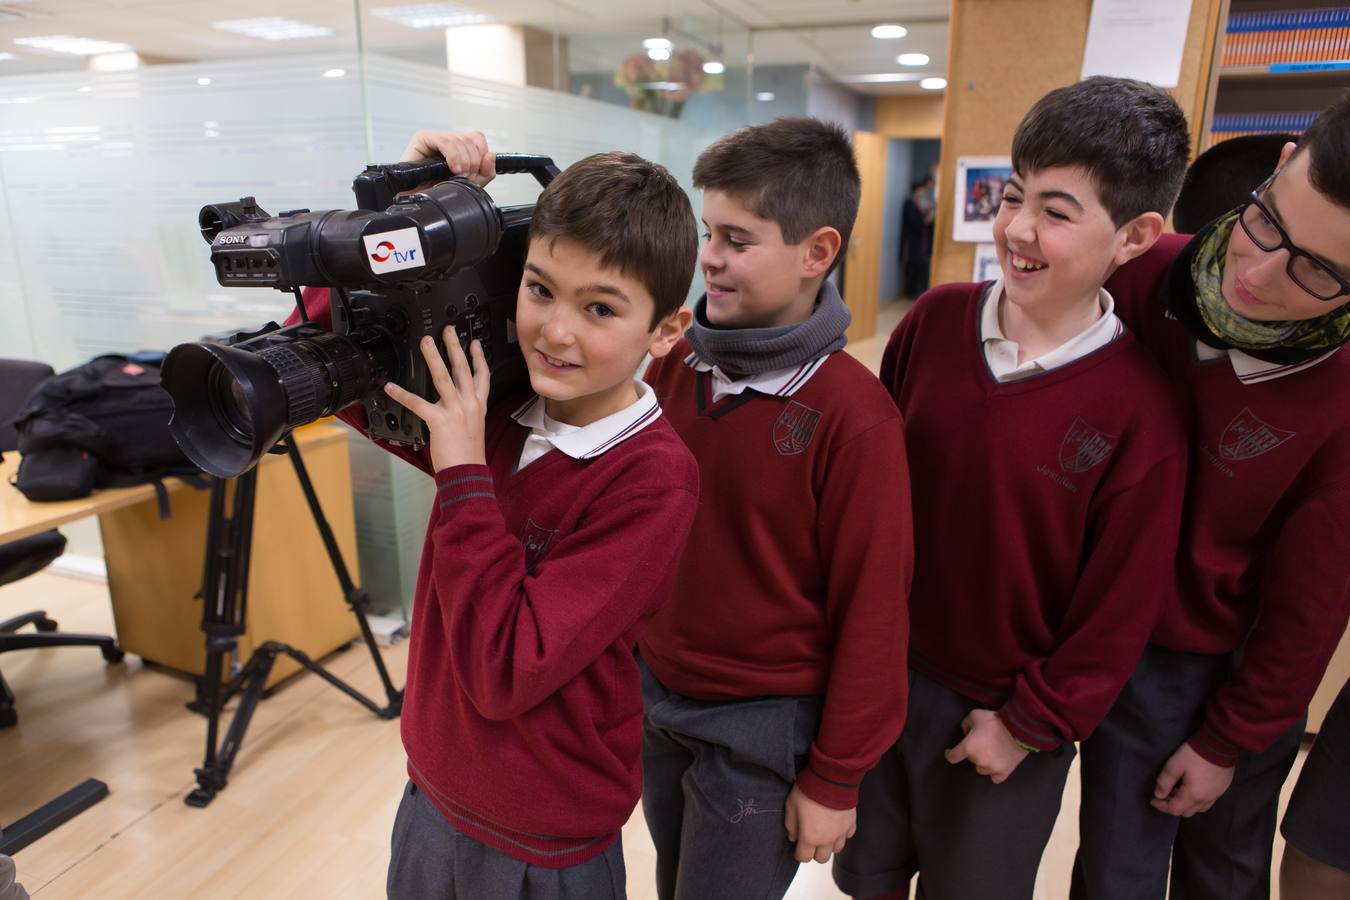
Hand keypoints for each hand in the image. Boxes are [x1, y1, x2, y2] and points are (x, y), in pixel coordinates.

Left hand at [382, 331, 489, 471]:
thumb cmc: (468, 455)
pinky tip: (391, 387)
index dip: (479, 357)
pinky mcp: (440, 420)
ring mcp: (455, 410)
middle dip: (455, 346)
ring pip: (444, 377)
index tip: (474, 342)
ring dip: (434, 357)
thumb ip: (463, 412)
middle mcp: (469, 404)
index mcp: (478, 406)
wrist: (467, 472)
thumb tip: (450, 404)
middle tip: (448, 330)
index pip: (482, 375)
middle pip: (463, 369)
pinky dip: (402, 394)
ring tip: (426, 342)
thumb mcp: (473, 428)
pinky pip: (418, 403)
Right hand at [400, 129, 495, 186]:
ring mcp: (435, 139)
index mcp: (459, 149)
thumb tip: (491, 155)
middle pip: (471, 139)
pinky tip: (452, 168)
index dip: (481, 155)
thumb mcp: (470, 185)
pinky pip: (445, 141)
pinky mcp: (423, 139)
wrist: (418, 203)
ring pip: (459, 140)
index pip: (478, 139)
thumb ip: (485, 172)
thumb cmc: (438, 194)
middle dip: (473, 161)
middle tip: (465, 177)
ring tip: (457, 175)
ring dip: (464, 161)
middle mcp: (447, 142)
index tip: (476, 173)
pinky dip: (453, 155)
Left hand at [783, 784, 855, 863]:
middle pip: (821, 858)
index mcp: (810, 837)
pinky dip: (841, 834)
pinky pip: (847, 836)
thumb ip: (790, 825)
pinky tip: (835, 824)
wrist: (831, 777)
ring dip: (829, 844)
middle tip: (810, 839)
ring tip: (823, 832)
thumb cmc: (809, 790)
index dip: (798, 853)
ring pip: (836, 849)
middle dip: (814, 852)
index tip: (797, 846)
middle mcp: (828, 839)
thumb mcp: (791, 805)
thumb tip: (793, 837)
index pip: (803, 857)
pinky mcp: (851, 823)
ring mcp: (841, 833)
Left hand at [944, 709, 1029, 783]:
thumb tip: (966, 733)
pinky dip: (995, 772)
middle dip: (974, 752)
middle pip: (971, 760)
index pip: (952, 757)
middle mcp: (978, 761)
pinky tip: (997, 765)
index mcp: (968, 748)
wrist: (1018, 729)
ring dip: (984, 762)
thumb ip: (966, 724)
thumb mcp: (974, 715)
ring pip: (982, 769)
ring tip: (992, 752)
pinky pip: (995, 778)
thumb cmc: (995, 721)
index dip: (949, 754)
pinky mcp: (1004, 773)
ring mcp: (991, 769)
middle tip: (983, 742)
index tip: (949, 752)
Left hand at [1150, 742, 1234, 816]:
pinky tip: (1191, 789)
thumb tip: (1158, 795)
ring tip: (1177, 791)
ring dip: (1185, 804)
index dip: (1161, 807)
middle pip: (1186, 812)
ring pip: (1198, 809)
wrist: (1220, 745)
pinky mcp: (1222, 790)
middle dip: (1173, 806)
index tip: (1153, 801)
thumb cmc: (1195, 754)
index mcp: (1193, 795)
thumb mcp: (1175, 764)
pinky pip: (1207, 803)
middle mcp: (1206, 800)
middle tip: (1164, 795)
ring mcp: (1216, 795)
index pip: (1174, 809)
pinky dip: (1196, 801)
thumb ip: (1165, 781)